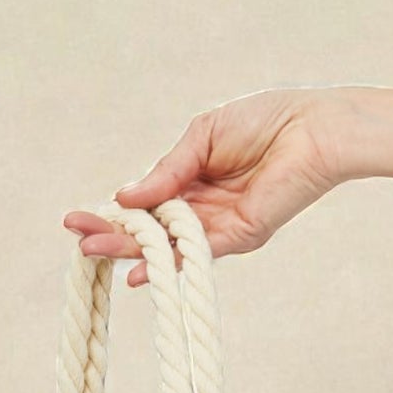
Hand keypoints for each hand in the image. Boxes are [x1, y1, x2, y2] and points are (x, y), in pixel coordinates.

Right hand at [63, 90, 346, 281]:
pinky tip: (137, 272)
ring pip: (164, 246)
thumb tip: (125, 196)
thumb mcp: (203, 136)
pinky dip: (165, 264)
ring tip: (93, 251)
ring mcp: (217, 227)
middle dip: (110, 233)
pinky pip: (195, 256)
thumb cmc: (267, 120)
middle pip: (146, 229)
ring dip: (127, 250)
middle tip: (78, 239)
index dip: (111, 210)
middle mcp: (199, 207)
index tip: (77, 218)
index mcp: (190, 179)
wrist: (315, 129)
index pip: (142, 202)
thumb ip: (167, 170)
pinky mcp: (238, 238)